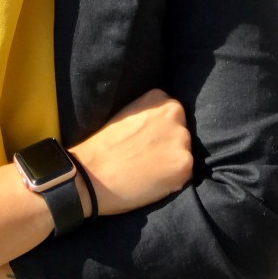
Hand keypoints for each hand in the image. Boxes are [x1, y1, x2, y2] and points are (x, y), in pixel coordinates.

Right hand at [70, 88, 192, 215]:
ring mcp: (182, 139)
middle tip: (147, 157)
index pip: (171, 114)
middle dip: (169, 144)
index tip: (146, 141)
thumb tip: (163, 125)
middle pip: (181, 132)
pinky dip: (173, 180)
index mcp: (159, 97)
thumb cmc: (104, 145)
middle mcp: (174, 114)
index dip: (160, 131)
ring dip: (172, 162)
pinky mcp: (185, 164)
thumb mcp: (128, 114)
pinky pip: (185, 174)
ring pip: (184, 153)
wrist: (93, 173)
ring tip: (148, 170)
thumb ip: (149, 115)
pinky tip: (152, 181)